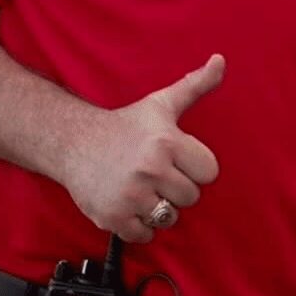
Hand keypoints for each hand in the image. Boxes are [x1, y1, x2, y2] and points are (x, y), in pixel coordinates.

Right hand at [55, 54, 224, 243]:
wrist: (74, 142)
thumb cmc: (125, 125)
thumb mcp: (162, 102)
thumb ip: (196, 84)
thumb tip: (221, 60)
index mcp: (167, 142)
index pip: (209, 172)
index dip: (196, 167)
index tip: (180, 160)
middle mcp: (150, 169)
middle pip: (191, 197)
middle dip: (178, 188)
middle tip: (159, 175)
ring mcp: (130, 196)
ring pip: (169, 217)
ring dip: (160, 208)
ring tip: (145, 189)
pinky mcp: (112, 217)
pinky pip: (145, 235)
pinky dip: (140, 227)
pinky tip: (131, 205)